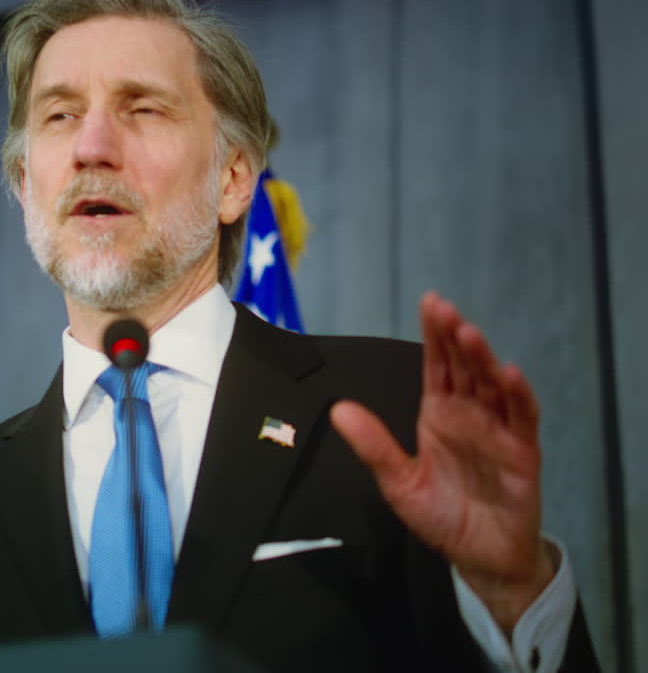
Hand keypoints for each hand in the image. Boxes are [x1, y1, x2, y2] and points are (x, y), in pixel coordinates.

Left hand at [331, 292, 555, 633]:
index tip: (430, 303)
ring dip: (483, 358)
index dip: (435, 336)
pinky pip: (522, 419)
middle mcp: (471, 415)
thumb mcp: (397, 482)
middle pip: (465, 367)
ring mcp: (498, 431)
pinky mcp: (522, 453)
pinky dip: (518, 396)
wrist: (479, 557)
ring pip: (493, 386)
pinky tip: (508, 373)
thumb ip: (373, 446)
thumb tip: (338, 409)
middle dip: (455, 337)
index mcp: (440, 415)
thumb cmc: (441, 515)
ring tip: (468, 333)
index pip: (437, 367)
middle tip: (444, 309)